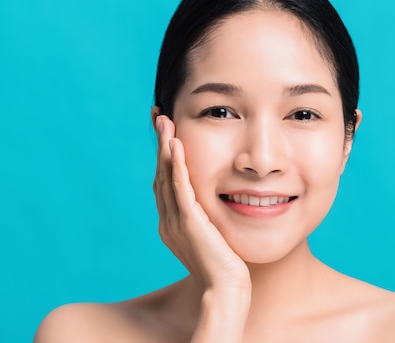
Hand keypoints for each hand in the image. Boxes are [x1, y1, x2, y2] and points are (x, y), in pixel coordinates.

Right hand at [153, 115, 250, 291]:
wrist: (226, 289)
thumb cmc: (226, 265)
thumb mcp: (213, 233)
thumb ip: (207, 216)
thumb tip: (215, 199)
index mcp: (172, 221)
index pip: (166, 180)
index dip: (165, 154)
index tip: (166, 129)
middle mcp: (168, 219)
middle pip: (161, 173)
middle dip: (160, 143)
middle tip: (159, 115)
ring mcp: (176, 222)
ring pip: (166, 177)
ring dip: (165, 147)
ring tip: (164, 120)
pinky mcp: (189, 224)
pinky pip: (180, 190)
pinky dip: (177, 166)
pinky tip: (176, 145)